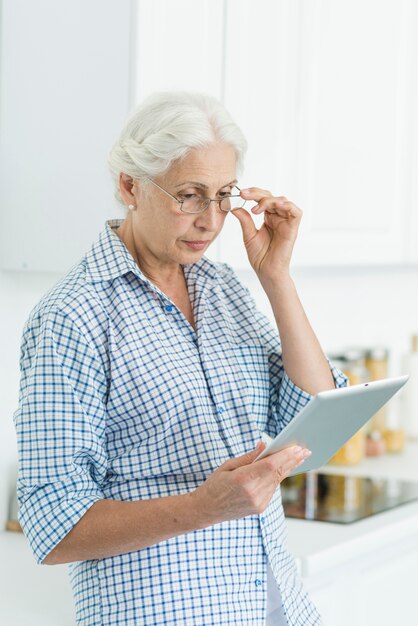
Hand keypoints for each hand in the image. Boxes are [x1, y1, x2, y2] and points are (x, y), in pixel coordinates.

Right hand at [190, 441, 310, 525]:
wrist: (207, 509)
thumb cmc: (214, 485)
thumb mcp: (227, 466)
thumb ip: (249, 457)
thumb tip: (264, 445)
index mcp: (242, 480)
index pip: (271, 466)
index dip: (286, 456)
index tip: (298, 448)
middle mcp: (253, 493)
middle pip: (278, 473)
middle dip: (293, 461)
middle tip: (305, 450)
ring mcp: (258, 503)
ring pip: (277, 481)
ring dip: (288, 468)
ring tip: (298, 456)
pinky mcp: (260, 508)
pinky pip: (272, 489)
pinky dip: (277, 477)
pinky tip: (284, 468)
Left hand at [231, 187, 301, 281]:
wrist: (266, 271)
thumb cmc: (260, 256)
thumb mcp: (248, 235)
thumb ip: (245, 220)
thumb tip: (235, 207)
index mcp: (268, 218)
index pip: (262, 199)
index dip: (253, 193)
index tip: (241, 193)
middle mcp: (278, 218)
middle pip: (272, 196)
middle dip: (257, 193)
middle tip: (245, 194)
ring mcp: (286, 222)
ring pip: (282, 201)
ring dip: (269, 200)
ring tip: (256, 208)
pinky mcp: (293, 228)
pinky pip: (296, 212)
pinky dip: (288, 205)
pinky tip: (276, 205)